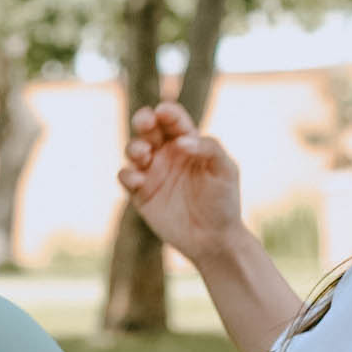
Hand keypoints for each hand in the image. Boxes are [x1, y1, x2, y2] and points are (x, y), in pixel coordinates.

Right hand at [115, 102, 243, 264]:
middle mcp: (167, 154)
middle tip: (146, 122)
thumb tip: (181, 142)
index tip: (164, 112)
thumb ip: (209, 149)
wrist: (214, 239)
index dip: (167, 113)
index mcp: (188, 143)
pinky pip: (125, 178)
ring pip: (133, 150)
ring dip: (134, 147)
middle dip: (144, 120)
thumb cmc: (224, 202)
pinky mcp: (140, 194)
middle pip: (149, 129)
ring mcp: (152, 173)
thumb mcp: (226, 170)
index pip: (174, 121)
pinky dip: (127, 175)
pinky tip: (138, 180)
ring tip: (144, 153)